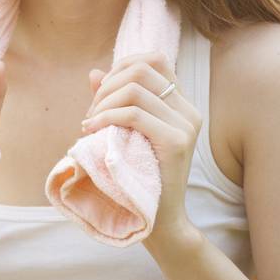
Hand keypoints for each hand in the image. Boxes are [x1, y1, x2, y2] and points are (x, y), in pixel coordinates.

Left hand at [80, 50, 202, 249]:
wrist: (158, 219)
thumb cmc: (137, 175)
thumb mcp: (124, 132)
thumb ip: (113, 101)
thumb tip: (95, 72)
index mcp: (181, 104)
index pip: (154, 59)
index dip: (121, 66)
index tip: (102, 94)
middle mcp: (189, 110)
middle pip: (142, 68)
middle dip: (107, 86)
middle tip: (91, 113)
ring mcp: (186, 125)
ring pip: (135, 89)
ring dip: (103, 103)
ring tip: (90, 124)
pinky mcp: (177, 142)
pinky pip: (134, 114)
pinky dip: (106, 118)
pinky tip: (92, 130)